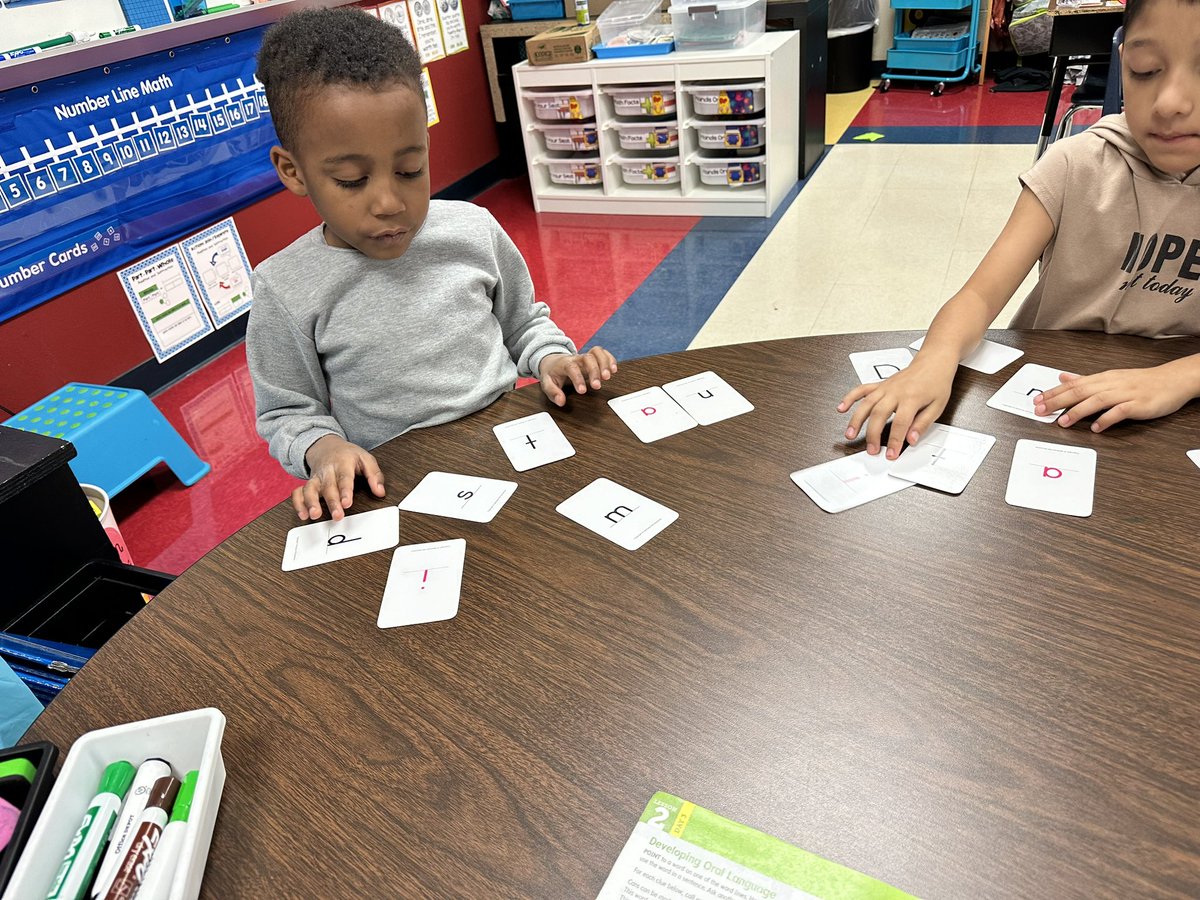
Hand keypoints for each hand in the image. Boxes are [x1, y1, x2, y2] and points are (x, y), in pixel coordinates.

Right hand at [293, 435, 385, 520]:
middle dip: (331, 502)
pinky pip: (298, 492)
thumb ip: (374, 475)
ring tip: (314, 515)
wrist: (326, 446)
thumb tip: (380, 491)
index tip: (347, 503)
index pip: (344, 478)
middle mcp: (327, 471)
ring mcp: (316, 477)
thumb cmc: (348, 455)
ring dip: (311, 502)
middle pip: (328, 487)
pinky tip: (302, 514)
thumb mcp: (365, 458)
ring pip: (310, 489)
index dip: (345, 491)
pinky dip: (298, 503)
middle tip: (336, 515)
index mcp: (343, 463)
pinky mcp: (308, 483)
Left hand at [539, 347, 617, 406]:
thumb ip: (553, 392)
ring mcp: (585, 356)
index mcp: (564, 364)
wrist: (553, 361)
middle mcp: (576, 358)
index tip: (582, 391)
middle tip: (597, 386)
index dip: (578, 378)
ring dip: (604, 363)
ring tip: (608, 377)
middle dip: (594, 371)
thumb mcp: (547, 384)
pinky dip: (610, 359)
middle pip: (587, 358)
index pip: (572, 368)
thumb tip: (561, 401)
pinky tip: (613, 370)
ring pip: (597, 352)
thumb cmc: (552, 373)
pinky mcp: (593, 357)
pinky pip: (603, 353)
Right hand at [837, 355, 957, 458]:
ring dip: (856, 420)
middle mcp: (895, 392)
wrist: (933, 362)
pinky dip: (850, 398)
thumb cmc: (936, 383)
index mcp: (911, 398)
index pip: (900, 423)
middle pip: (879, 415)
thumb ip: (923, 424)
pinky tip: (842, 408)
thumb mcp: (937, 406)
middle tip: (871, 449)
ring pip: (866, 404)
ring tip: (850, 434)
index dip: (894, 441)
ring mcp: (885, 388)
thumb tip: (912, 439)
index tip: (891, 453)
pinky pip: (861, 390)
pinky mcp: (880, 385)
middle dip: (873, 435)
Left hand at [1034, 363, 1196, 431]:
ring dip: (1078, 411)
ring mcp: (1126, 393)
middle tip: (1040, 411)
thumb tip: (1063, 377)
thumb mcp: (1110, 378)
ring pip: (1097, 400)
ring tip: (1063, 422)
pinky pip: (1121, 411)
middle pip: (1080, 391)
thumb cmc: (1140, 381)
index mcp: (1103, 378)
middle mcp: (1112, 384)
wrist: (1173, 380)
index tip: (1037, 401)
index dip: (1053, 393)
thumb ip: (1085, 380)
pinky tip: (1097, 428)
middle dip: (1058, 401)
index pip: (1073, 385)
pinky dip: (1107, 419)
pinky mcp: (1139, 404)